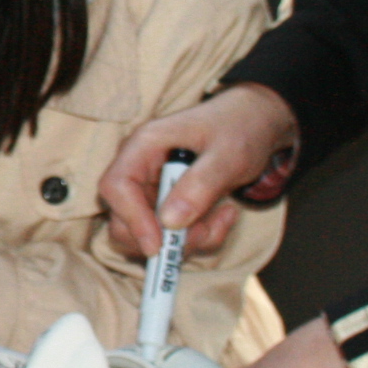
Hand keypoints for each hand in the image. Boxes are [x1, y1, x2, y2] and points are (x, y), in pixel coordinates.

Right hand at [99, 85, 297, 258]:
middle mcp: (139, 167)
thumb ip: (202, 184)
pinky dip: (198, 237)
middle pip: (123, 219)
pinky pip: (170, 235)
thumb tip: (170, 221)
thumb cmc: (238, 127)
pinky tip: (223, 214)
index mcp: (145, 144)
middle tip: (206, 233)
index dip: (132, 219)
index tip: (158, 246)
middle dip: (164, 237)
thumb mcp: (229, 154)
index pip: (117, 185)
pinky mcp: (164, 205)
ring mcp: (149, 188)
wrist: (250, 122)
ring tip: (224, 217)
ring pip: (148, 234)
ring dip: (187, 239)